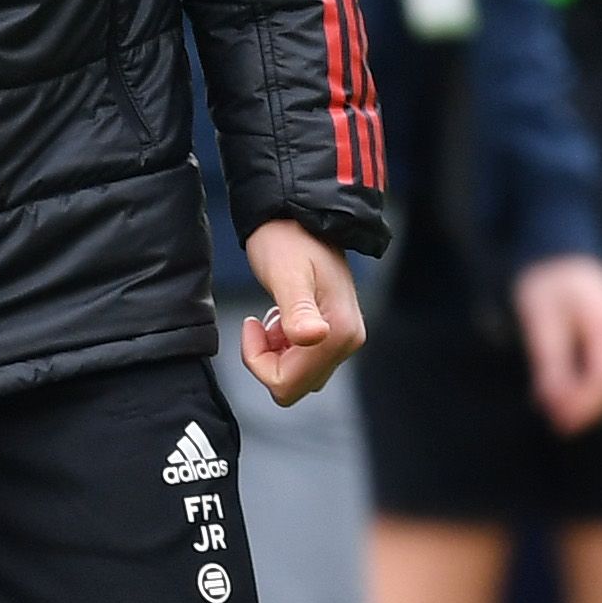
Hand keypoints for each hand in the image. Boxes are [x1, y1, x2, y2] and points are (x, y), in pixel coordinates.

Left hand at [236, 218, 365, 404]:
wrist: (301, 217)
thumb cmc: (289, 239)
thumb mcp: (286, 273)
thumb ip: (297, 310)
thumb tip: (313, 337)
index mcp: (339, 333)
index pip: (288, 383)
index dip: (259, 362)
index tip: (252, 325)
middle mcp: (348, 341)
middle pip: (295, 385)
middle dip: (268, 359)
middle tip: (262, 320)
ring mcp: (343, 339)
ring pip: (297, 375)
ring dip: (276, 351)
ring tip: (275, 313)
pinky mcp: (334, 334)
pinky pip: (302, 361)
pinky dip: (284, 345)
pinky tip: (282, 316)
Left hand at [511, 252, 601, 435]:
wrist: (558, 250)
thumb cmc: (547, 281)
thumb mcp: (541, 320)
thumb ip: (551, 361)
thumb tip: (553, 402)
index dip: (587, 405)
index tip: (560, 420)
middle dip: (590, 410)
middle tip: (558, 426)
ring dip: (591, 403)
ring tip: (558, 416)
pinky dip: (590, 390)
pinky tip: (564, 396)